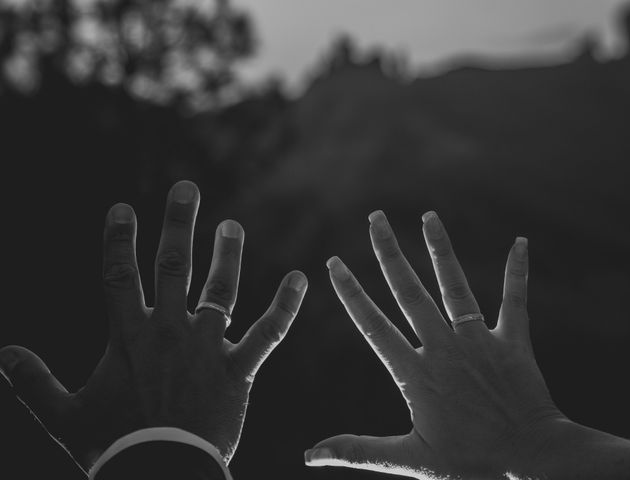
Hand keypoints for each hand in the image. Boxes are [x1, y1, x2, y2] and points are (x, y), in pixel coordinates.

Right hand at [0, 180, 307, 471]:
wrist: (163, 475)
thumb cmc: (113, 448)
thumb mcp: (65, 416)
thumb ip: (35, 383)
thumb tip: (2, 353)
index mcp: (129, 338)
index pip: (120, 276)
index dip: (119, 240)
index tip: (123, 208)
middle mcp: (170, 333)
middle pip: (173, 267)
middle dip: (178, 225)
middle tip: (187, 188)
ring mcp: (206, 348)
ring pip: (220, 291)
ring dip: (228, 256)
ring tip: (232, 227)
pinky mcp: (237, 369)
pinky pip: (267, 333)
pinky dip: (285, 305)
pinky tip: (300, 278)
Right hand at [305, 210, 563, 478]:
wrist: (533, 461)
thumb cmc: (471, 463)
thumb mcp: (409, 460)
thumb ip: (358, 450)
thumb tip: (308, 455)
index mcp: (416, 373)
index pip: (373, 325)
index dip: (351, 292)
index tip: (334, 262)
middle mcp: (444, 348)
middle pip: (409, 292)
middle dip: (389, 252)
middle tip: (375, 218)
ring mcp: (479, 342)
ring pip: (455, 286)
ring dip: (440, 249)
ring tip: (428, 216)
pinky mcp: (512, 342)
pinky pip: (514, 300)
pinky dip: (516, 271)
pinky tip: (520, 242)